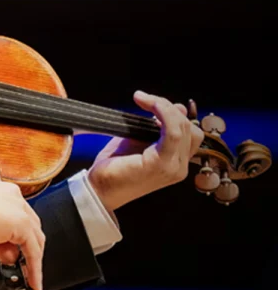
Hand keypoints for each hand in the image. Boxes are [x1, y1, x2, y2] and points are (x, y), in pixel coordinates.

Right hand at [0, 179, 43, 289]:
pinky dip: (34, 269)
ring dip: (33, 260)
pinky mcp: (21, 224)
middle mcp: (13, 196)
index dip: (19, 237)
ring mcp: (19, 209)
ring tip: (28, 277)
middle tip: (24, 267)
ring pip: (35, 238)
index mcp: (1, 191)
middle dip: (29, 248)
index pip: (18, 215)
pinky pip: (33, 251)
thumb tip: (11, 256)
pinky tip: (32, 281)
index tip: (17, 252)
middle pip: (31, 226)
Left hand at [88, 90, 204, 213]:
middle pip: (189, 127)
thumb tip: (177, 108)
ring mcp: (173, 168)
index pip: (190, 131)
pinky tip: (149, 105)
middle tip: (146, 100)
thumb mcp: (138, 140)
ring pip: (183, 128)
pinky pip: (172, 133)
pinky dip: (164, 114)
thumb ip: (157, 127)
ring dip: (165, 108)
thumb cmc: (115, 165)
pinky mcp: (160, 165)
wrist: (98, 189)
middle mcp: (180, 166)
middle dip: (169, 108)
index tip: (151, 101)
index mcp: (176, 161)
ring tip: (144, 101)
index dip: (174, 112)